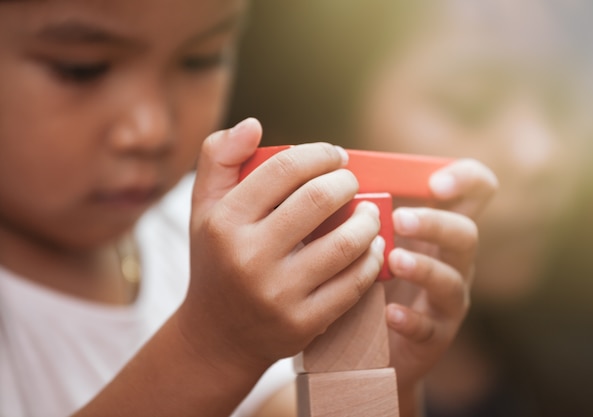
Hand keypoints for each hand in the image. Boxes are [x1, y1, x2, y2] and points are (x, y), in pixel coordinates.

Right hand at [180, 118, 384, 372]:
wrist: (217, 335)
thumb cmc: (217, 260)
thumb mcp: (204, 208)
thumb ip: (219, 158)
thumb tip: (253, 124)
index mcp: (225, 221)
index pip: (285, 168)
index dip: (319, 153)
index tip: (335, 156)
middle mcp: (248, 256)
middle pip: (319, 199)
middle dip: (347, 181)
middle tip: (351, 182)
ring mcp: (277, 293)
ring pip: (345, 243)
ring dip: (368, 219)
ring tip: (368, 212)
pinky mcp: (303, 322)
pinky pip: (353, 283)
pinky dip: (372, 259)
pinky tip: (372, 246)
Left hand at [384, 159, 496, 414]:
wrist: (362, 342)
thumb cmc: (365, 275)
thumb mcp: (368, 237)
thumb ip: (361, 207)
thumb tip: (336, 173)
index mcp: (440, 228)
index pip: (476, 191)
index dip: (466, 180)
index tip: (435, 182)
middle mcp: (452, 262)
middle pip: (466, 234)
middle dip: (435, 224)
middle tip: (400, 219)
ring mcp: (446, 301)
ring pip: (451, 281)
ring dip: (424, 267)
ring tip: (394, 260)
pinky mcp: (433, 337)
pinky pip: (429, 329)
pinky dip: (411, 319)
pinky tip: (389, 312)